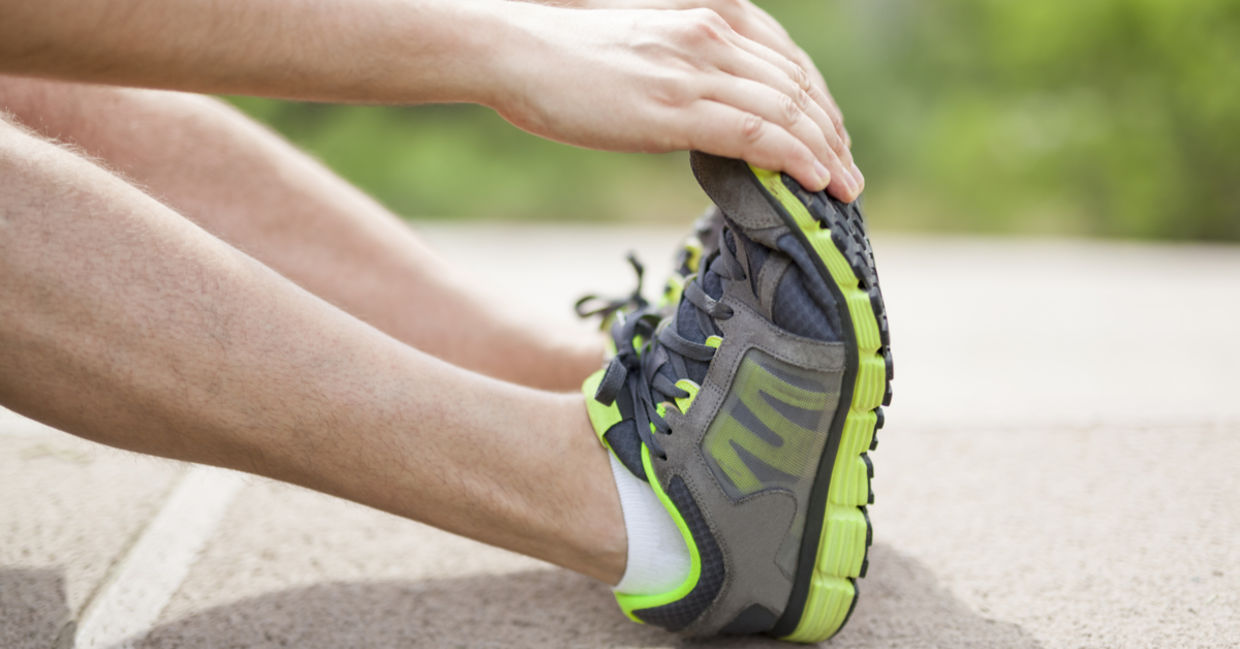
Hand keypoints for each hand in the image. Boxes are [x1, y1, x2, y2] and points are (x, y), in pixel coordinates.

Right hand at [490, 3, 862, 199]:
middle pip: (799, 88)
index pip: (790, 64)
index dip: (821, 107)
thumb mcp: (648, 58)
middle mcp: (713, 36)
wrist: (519, 53)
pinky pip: (757, 132)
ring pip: (788, 111)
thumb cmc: (572, 62)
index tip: (835, 143)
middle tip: (851, 177)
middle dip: (832, 135)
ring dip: (825, 153)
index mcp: (709, 20)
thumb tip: (718, 121)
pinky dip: (796, 157)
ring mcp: (696, 69)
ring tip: (845, 188)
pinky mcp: (676, 107)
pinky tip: (816, 180)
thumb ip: (691, 77)